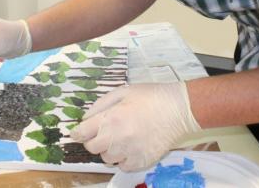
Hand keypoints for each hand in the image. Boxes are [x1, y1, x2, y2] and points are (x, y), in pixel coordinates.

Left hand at [70, 82, 200, 170]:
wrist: (179, 110)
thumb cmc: (151, 97)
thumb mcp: (123, 92)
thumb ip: (101, 105)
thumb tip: (86, 119)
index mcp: (110, 118)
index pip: (82, 133)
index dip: (79, 132)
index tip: (81, 131)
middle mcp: (116, 138)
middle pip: (92, 148)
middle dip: (94, 140)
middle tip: (105, 132)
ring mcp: (129, 152)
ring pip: (106, 159)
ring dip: (109, 150)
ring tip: (122, 138)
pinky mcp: (140, 162)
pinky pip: (122, 166)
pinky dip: (123, 159)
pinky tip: (131, 147)